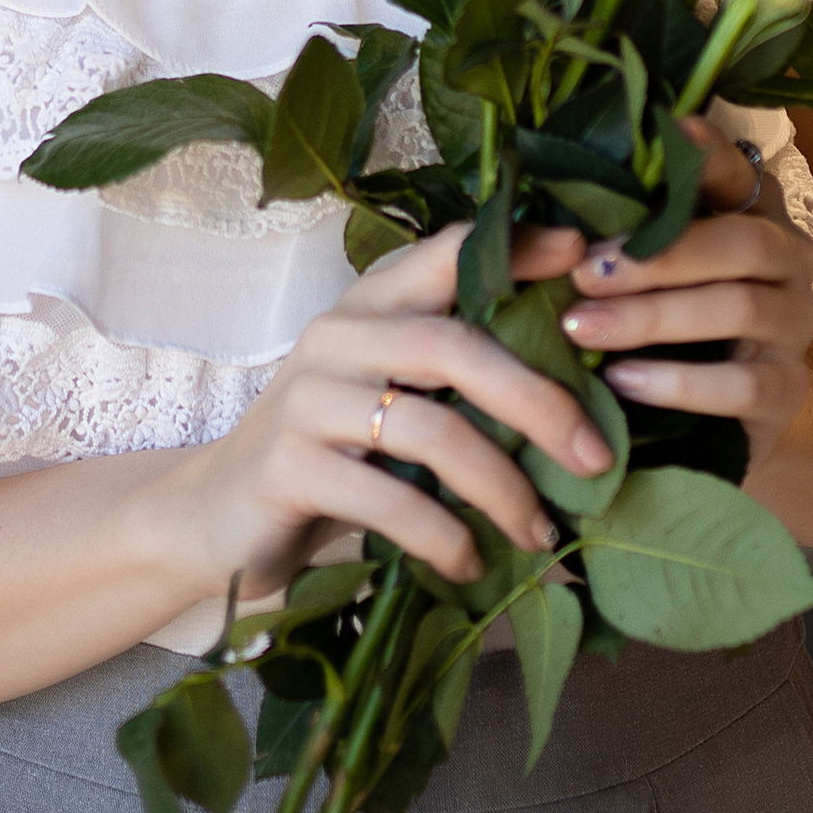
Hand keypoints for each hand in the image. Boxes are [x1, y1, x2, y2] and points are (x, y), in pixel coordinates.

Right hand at [164, 221, 613, 602]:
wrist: (216, 516)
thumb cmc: (331, 457)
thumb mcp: (391, 402)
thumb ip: (458, 382)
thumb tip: (585, 406)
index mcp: (369, 307)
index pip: (444, 256)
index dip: (514, 248)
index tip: (582, 254)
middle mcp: (336, 336)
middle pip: (451, 346)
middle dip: (536, 399)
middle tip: (596, 455)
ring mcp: (307, 399)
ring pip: (429, 429)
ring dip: (500, 486)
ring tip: (538, 531)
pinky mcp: (288, 466)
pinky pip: (388, 499)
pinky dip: (443, 536)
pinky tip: (468, 564)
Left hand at [556, 121, 812, 470]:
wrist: (704, 413)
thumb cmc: (658, 315)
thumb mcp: (638, 264)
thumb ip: (619, 227)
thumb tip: (558, 195)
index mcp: (752, 209)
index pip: (736, 170)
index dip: (705, 153)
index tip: (667, 130)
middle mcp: (788, 258)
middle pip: (741, 242)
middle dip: (657, 256)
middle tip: (583, 272)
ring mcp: (795, 325)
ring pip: (741, 309)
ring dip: (654, 317)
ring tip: (584, 328)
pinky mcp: (788, 390)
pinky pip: (743, 384)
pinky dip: (678, 383)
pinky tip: (623, 380)